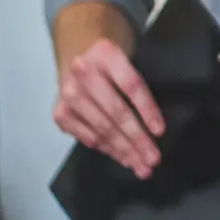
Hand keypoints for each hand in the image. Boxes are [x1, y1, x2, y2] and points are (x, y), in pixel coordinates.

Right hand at [52, 39, 163, 177]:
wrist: (78, 56)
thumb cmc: (112, 63)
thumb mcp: (128, 60)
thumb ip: (139, 86)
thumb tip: (155, 127)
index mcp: (105, 53)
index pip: (131, 85)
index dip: (147, 110)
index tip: (159, 132)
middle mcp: (82, 72)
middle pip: (116, 112)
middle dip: (137, 139)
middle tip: (153, 159)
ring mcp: (68, 94)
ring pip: (102, 129)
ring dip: (123, 150)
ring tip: (141, 165)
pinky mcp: (60, 113)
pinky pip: (87, 137)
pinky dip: (106, 149)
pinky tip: (122, 158)